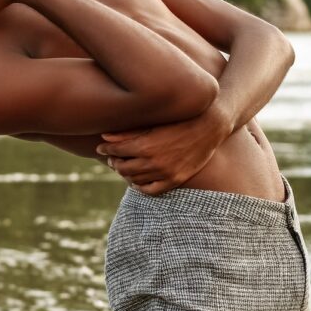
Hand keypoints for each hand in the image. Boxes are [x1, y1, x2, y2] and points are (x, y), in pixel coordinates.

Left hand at [96, 102, 230, 194]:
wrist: (209, 126)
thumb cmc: (179, 119)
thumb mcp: (153, 123)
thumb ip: (128, 132)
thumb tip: (104, 136)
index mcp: (145, 145)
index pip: (115, 151)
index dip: (106, 149)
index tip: (102, 147)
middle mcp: (153, 162)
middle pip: (122, 168)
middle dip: (114, 162)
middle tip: (113, 157)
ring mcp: (165, 173)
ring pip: (134, 180)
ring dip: (126, 174)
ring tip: (124, 167)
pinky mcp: (175, 180)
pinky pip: (151, 190)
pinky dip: (141, 187)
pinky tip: (138, 180)